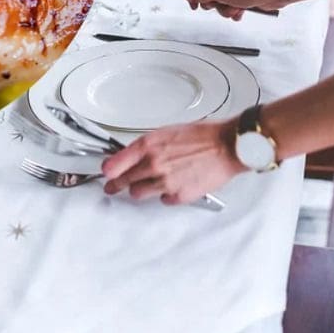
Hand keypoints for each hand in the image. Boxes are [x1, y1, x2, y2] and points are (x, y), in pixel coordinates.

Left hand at [101, 120, 246, 204]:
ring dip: (141, 189)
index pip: (115, 163)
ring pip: (139, 193)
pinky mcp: (179, 195)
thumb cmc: (203, 136)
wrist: (227, 146)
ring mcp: (165, 182)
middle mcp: (153, 164)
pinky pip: (163, 200)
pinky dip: (165, 194)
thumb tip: (135, 155)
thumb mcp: (168, 132)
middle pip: (124, 181)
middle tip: (112, 187)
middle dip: (116, 185)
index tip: (106, 173)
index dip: (108, 171)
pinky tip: (172, 185)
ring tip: (147, 185)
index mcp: (149, 145)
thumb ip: (149, 146)